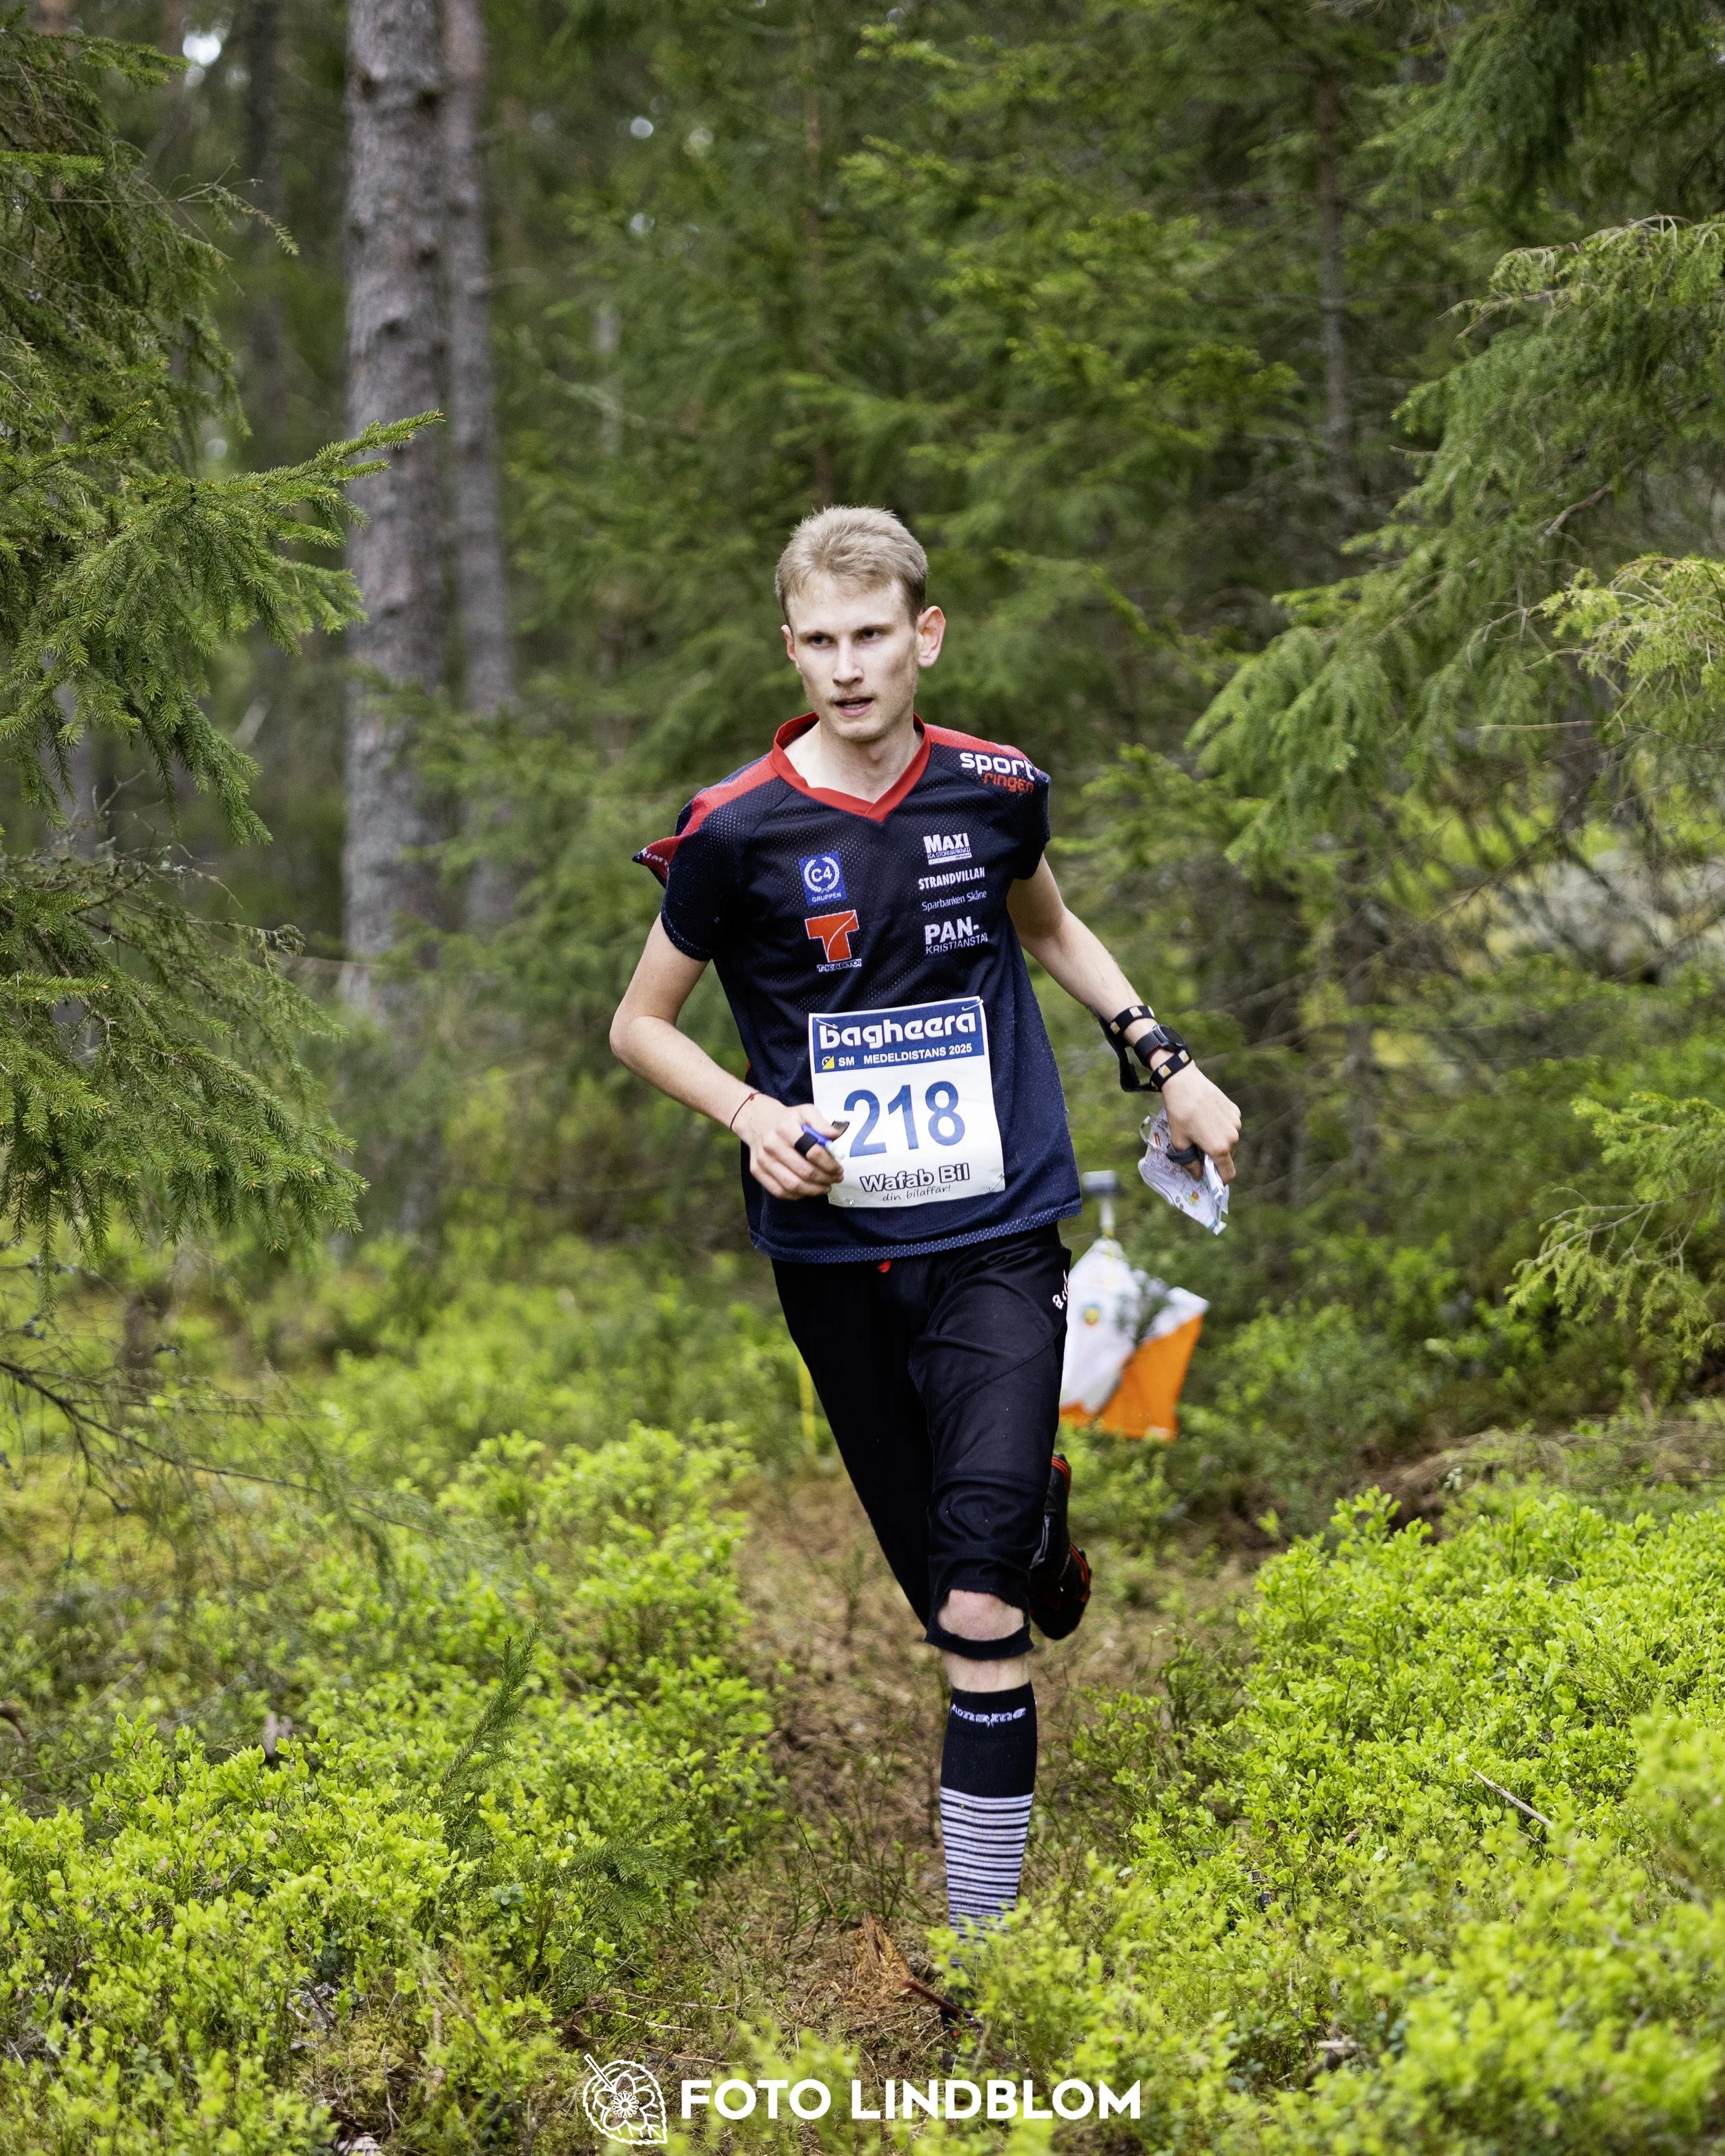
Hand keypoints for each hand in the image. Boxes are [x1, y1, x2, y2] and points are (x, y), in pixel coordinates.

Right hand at [734, 1096, 844, 1199]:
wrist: (758, 1121)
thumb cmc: (787, 1119)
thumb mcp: (805, 1112)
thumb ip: (821, 1123)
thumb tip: (834, 1136)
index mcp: (785, 1128)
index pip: (812, 1151)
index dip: (829, 1164)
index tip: (838, 1169)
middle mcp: (771, 1145)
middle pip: (803, 1171)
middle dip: (824, 1179)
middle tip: (835, 1179)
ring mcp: (762, 1160)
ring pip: (792, 1185)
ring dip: (813, 1190)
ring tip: (825, 1187)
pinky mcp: (757, 1171)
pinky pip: (779, 1191)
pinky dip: (797, 1195)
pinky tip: (808, 1190)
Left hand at [1159, 1063, 1240, 1182]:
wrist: (1185, 1083)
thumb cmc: (1179, 1114)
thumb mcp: (1179, 1142)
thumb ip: (1190, 1163)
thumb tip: (1198, 1175)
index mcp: (1219, 1148)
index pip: (1228, 1174)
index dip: (1219, 1180)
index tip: (1210, 1177)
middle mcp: (1233, 1137)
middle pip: (1228, 1157)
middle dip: (1216, 1158)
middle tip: (1199, 1150)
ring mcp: (1236, 1123)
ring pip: (1230, 1141)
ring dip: (1219, 1142)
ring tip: (1201, 1130)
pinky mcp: (1235, 1111)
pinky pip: (1230, 1126)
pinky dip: (1221, 1127)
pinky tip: (1207, 1117)